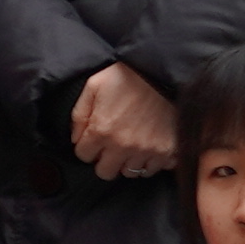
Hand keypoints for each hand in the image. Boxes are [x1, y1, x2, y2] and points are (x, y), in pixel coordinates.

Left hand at [70, 62, 178, 180]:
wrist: (165, 70)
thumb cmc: (128, 75)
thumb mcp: (94, 86)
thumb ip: (79, 114)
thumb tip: (76, 138)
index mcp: (102, 131)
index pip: (84, 156)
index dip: (87, 147)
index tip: (94, 139)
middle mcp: (124, 146)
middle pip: (106, 172)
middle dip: (105, 160)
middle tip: (111, 145)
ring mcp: (148, 150)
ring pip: (131, 172)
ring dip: (129, 161)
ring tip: (132, 143)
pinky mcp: (169, 151)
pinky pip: (156, 168)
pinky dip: (152, 160)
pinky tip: (150, 145)